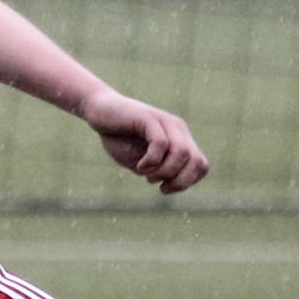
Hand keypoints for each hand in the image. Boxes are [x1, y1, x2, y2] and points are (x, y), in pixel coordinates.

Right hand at [79, 88, 208, 193]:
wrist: (97, 110)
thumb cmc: (117, 136)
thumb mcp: (139, 160)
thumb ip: (157, 169)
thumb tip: (170, 180)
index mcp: (180, 138)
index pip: (200, 165)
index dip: (187, 181)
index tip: (165, 188)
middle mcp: (177, 128)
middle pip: (196, 161)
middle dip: (180, 181)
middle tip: (160, 186)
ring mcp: (164, 122)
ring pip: (182, 153)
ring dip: (165, 171)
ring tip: (147, 175)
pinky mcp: (149, 118)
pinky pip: (161, 144)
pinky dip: (152, 161)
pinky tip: (139, 166)